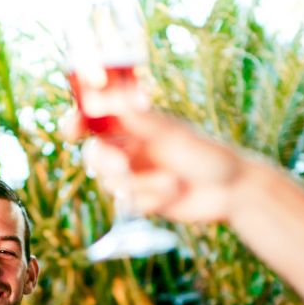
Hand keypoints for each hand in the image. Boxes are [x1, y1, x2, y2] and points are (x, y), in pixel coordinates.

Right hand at [79, 109, 247, 223]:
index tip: (72, 130)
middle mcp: (131, 149)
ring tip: (172, 182)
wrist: (231, 189)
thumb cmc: (206, 153)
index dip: (77, 123)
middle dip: (105, 163)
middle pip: (95, 156)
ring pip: (111, 183)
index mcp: (135, 125)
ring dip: (141, 186)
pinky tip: (175, 193)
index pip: (95, 121)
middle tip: (122, 166)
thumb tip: (111, 101)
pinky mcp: (143, 200)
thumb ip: (140, 121)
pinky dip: (152, 200)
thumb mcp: (172, 134)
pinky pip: (130, 204)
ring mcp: (135, 175)